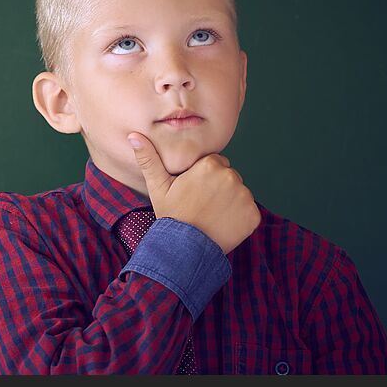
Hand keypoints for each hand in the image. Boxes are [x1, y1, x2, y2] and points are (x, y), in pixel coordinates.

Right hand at [127, 133, 260, 254]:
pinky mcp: (253, 215)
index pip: (214, 163)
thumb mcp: (157, 187)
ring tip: (211, 215)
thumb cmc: (171, 216)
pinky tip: (222, 224)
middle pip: (228, 176)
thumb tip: (133, 136)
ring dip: (229, 201)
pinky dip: (239, 217)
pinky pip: (248, 211)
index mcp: (210, 165)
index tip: (193, 191)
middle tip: (201, 204)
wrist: (185, 249)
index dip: (203, 177)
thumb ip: (149, 159)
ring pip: (238, 192)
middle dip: (218, 186)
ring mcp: (244, 196)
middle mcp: (231, 177)